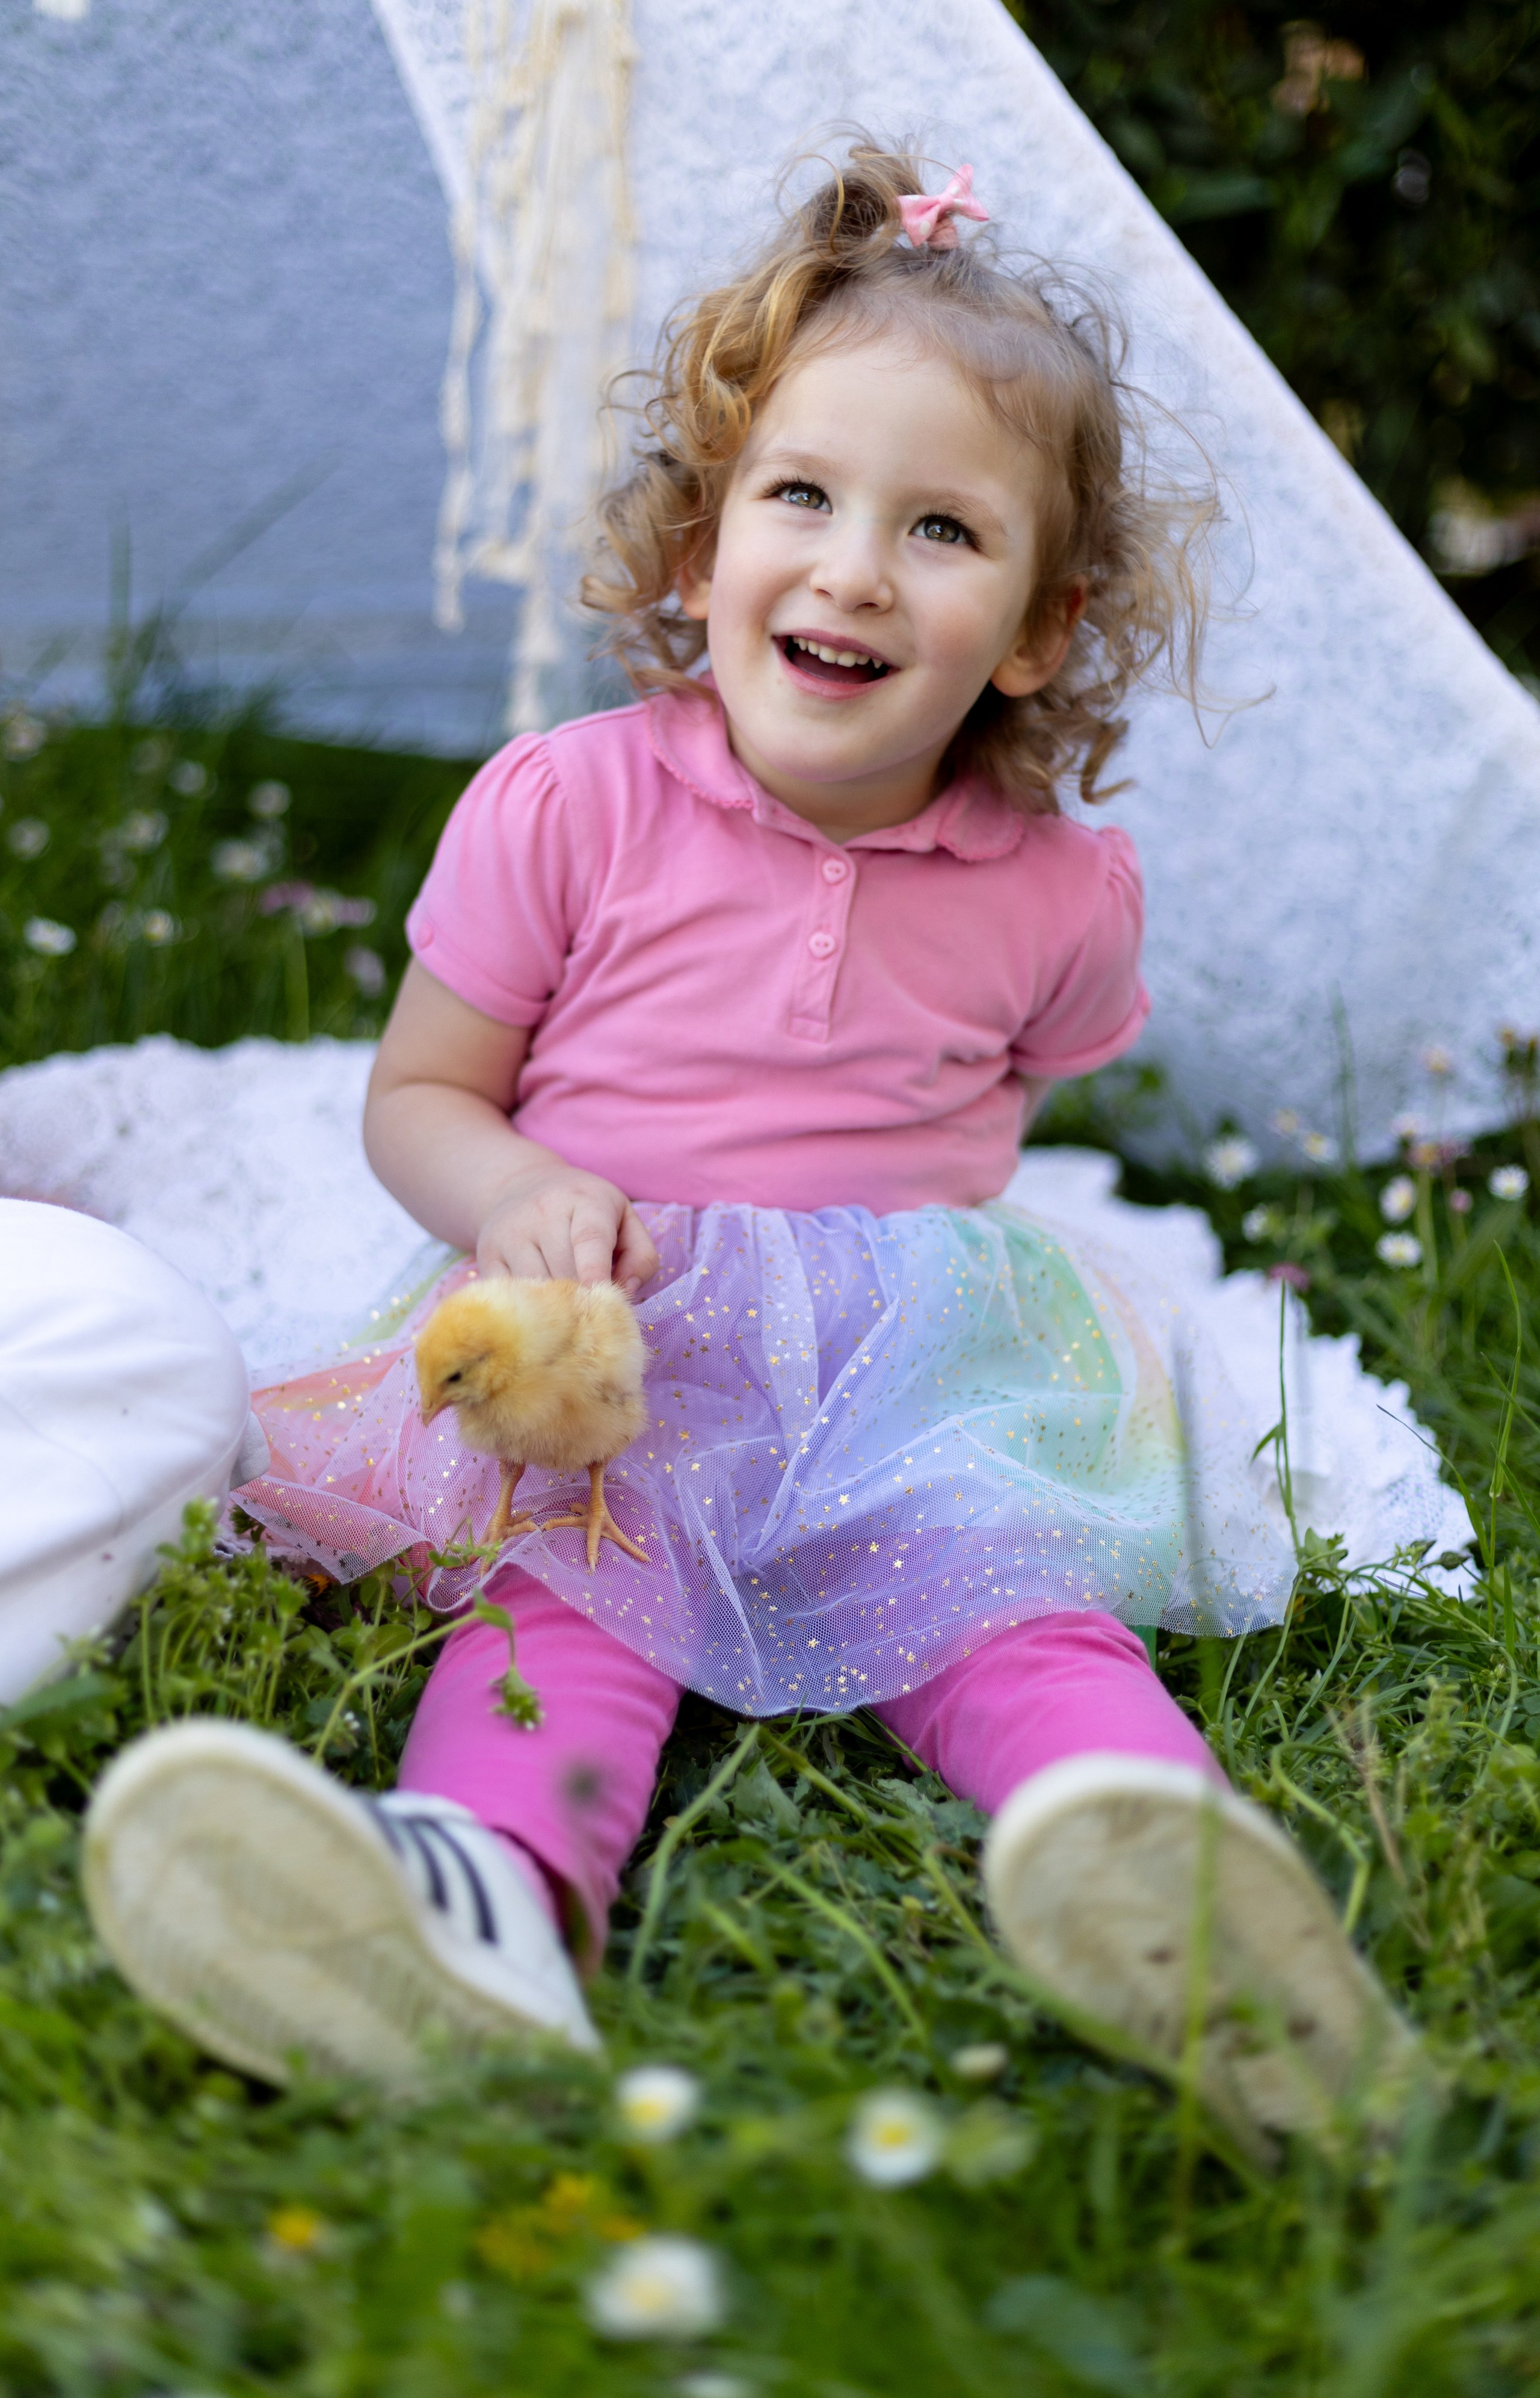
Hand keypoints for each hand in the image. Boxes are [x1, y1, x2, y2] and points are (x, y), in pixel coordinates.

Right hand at [476, 1166, 659, 1294]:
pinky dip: (529, 1310)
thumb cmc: (585, 1210)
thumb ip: (640, 1257)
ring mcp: (510, 1233)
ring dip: (557, 1309)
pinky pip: (511, 1294)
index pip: (589, 1239)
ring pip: (538, 1287)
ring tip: (570, 1312)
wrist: (519, 1185)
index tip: (601, 1298)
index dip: (596, 1271)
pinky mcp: (488, 1254)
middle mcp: (542, 1212)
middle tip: (595, 1315)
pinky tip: (542, 1310)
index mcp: (585, 1199)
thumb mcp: (624, 1218)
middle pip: (566, 1272)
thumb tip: (626, 1293)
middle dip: (584, 1299)